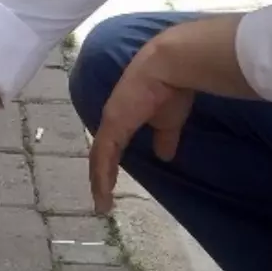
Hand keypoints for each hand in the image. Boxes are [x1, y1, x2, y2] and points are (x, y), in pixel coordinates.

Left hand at [89, 38, 194, 214]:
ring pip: (99, 157)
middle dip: (100, 176)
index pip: (111, 145)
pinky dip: (102, 176)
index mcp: (123, 116)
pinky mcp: (113, 125)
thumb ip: (164, 138)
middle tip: (101, 199)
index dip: (109, 164)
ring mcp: (110, 122)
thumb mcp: (169, 121)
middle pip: (101, 153)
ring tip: (102, 203)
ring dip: (99, 181)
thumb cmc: (172, 89)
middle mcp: (112, 119)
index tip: (110, 183)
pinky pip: (103, 156)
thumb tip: (164, 156)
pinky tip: (103, 192)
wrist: (170, 67)